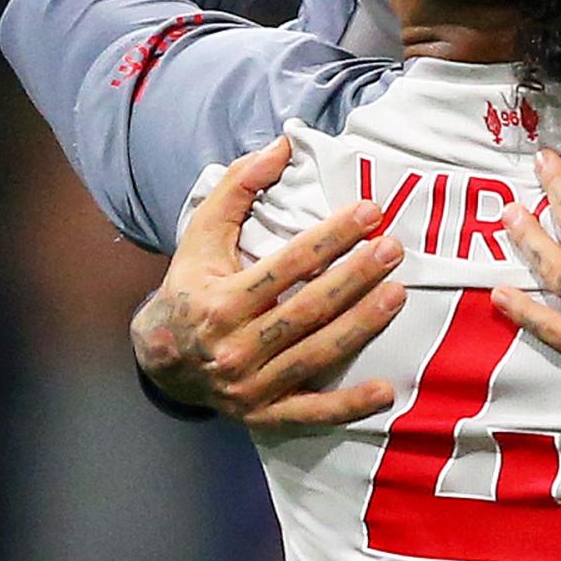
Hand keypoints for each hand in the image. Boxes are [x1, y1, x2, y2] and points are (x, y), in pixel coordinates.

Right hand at [130, 138, 407, 427]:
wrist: (162, 360)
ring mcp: (251, 386)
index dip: (331, 237)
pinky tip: (386, 390)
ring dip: (361, 326)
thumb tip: (282, 146)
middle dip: (355, 277)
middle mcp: (234, 347)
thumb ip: (238, 188)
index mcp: (219, 302)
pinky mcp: (265, 415)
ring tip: (398, 294)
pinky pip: (312, 413)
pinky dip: (349, 406)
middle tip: (393, 249)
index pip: (286, 266)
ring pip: (316, 354)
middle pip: (307, 309)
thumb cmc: (191, 287)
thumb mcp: (202, 235)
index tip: (369, 212)